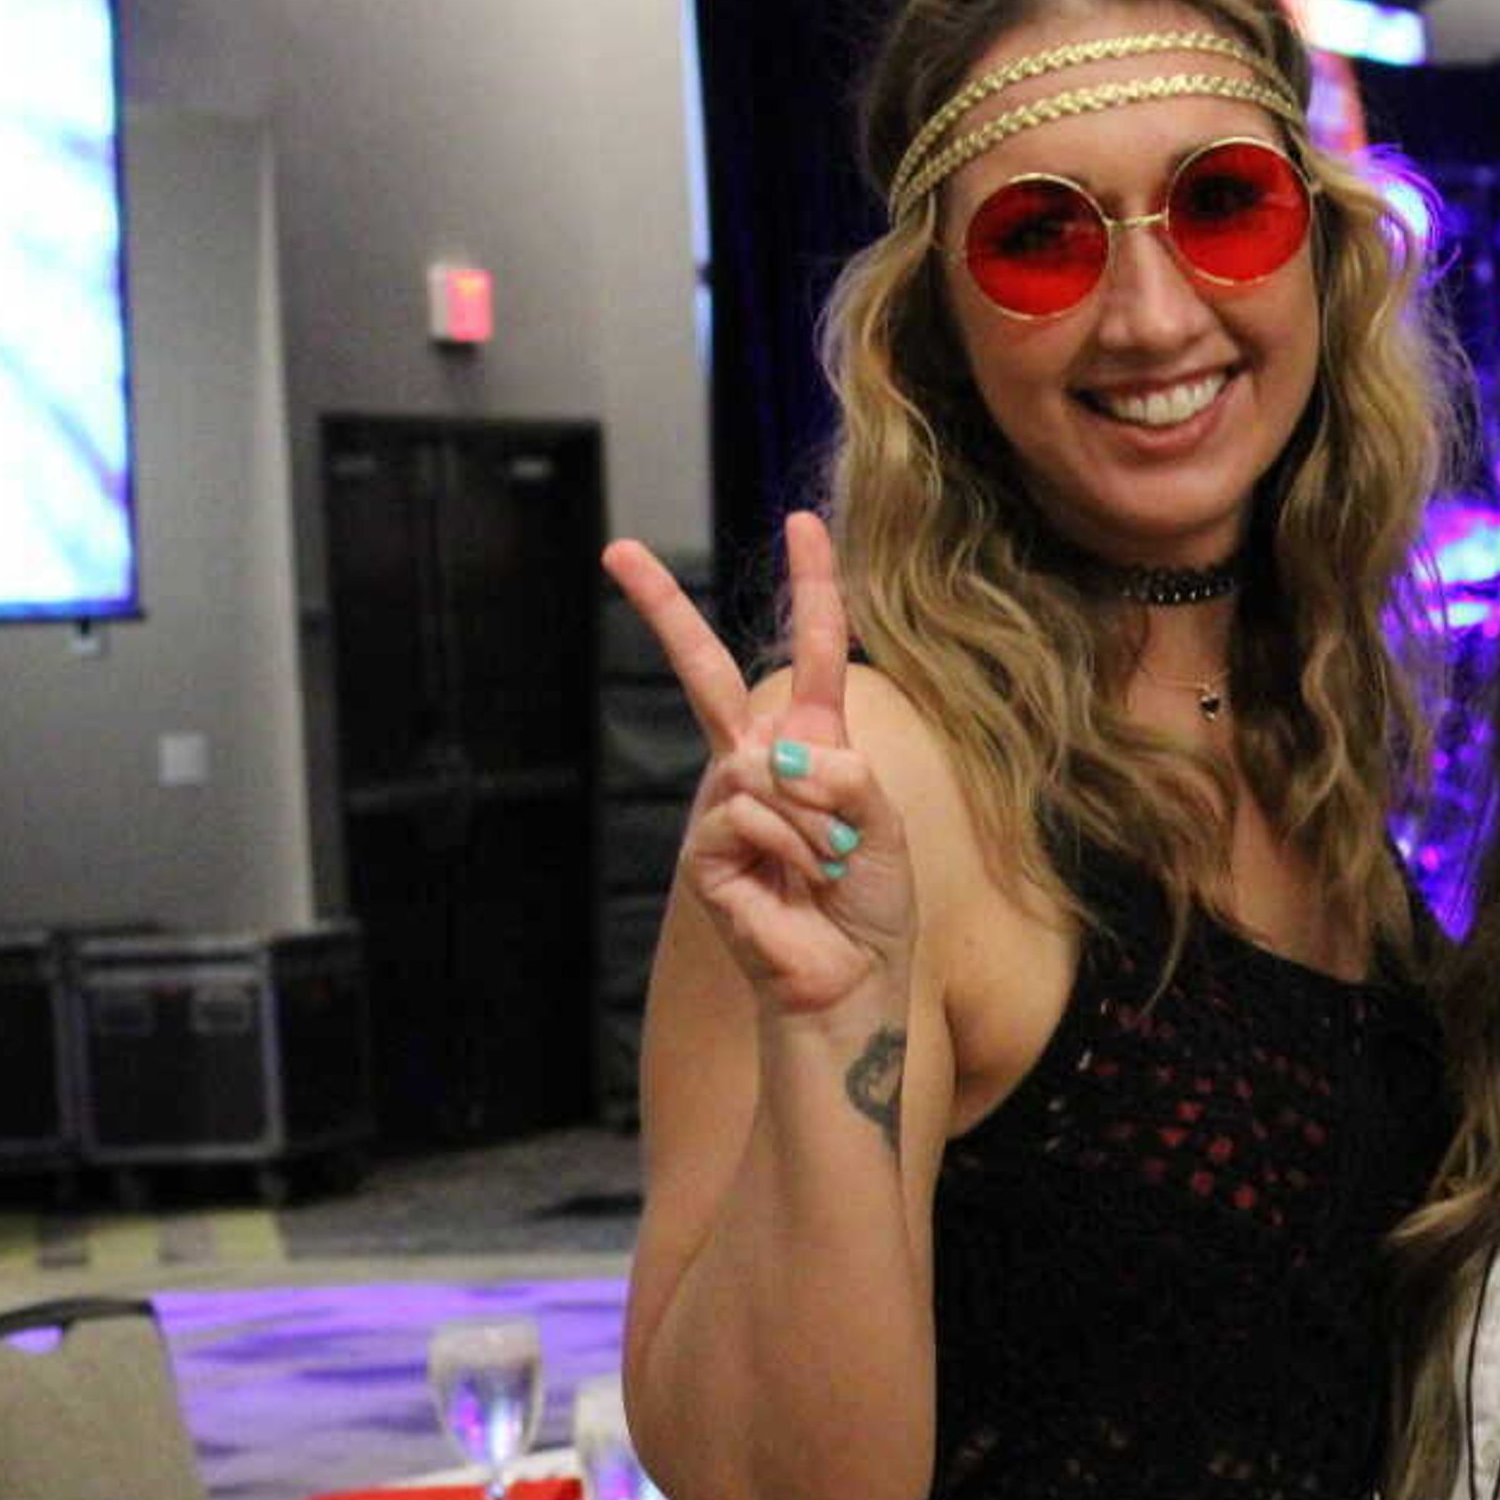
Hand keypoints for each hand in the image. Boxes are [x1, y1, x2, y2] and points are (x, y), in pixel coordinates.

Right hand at [603, 513, 914, 1021]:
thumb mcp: (883, 823)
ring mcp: (725, 803)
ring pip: (766, 765)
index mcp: (815, 746)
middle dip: (662, 609)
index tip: (803, 521)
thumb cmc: (869, 904)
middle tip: (616, 551)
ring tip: (830, 863)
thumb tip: (783, 755)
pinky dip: (790, 843)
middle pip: (706, 673)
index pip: (812, 652)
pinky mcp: (706, 847)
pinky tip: (797, 880)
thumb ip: (846, 774)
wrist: (849, 978)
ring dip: (819, 820)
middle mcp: (761, 763)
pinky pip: (747, 809)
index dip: (811, 586)